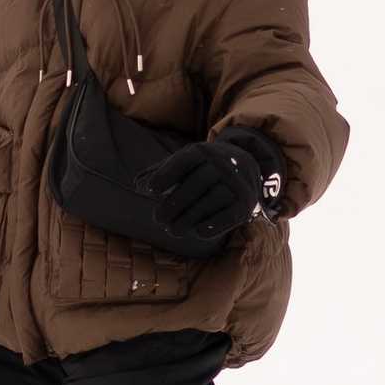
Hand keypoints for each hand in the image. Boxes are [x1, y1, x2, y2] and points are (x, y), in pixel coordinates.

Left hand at [143, 128, 285, 251]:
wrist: (244, 165)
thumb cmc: (202, 168)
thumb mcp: (182, 165)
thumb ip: (159, 173)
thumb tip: (138, 185)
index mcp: (201, 152)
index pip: (183, 161)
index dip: (165, 175)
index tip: (149, 190)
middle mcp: (220, 164)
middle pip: (196, 184)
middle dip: (174, 204)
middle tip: (159, 219)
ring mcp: (236, 182)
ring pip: (212, 200)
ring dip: (190, 218)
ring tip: (173, 231)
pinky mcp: (246, 200)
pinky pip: (231, 213)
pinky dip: (216, 224)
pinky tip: (199, 232)